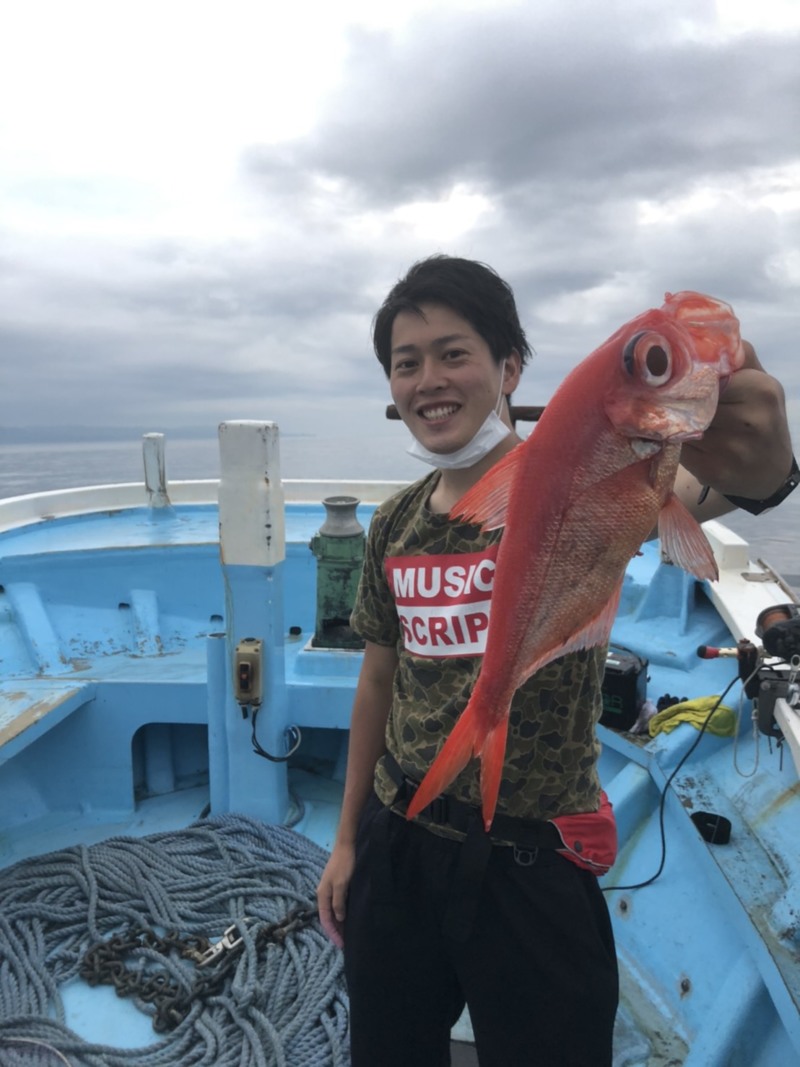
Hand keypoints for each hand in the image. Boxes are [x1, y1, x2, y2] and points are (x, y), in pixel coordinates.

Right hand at [316, 842, 355, 948]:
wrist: (347, 845)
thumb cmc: (344, 864)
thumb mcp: (341, 884)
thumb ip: (338, 902)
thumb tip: (339, 919)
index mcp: (322, 895)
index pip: (325, 920)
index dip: (333, 933)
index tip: (341, 945)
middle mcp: (325, 894)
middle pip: (328, 917)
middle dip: (336, 931)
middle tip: (346, 943)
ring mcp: (331, 889)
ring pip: (333, 911)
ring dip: (339, 923)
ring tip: (349, 934)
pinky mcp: (339, 886)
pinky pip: (338, 905)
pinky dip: (342, 914)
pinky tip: (350, 918)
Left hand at [680, 342, 792, 499]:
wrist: (770, 471)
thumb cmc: (759, 417)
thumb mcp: (759, 382)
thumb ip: (737, 356)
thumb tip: (701, 332)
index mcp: (762, 389)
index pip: (709, 374)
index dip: (689, 377)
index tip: (674, 376)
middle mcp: (751, 420)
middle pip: (693, 400)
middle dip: (678, 400)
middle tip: (667, 398)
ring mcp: (733, 449)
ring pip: (682, 424)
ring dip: (674, 422)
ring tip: (682, 420)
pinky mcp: (714, 471)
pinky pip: (679, 449)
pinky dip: (675, 444)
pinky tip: (685, 442)